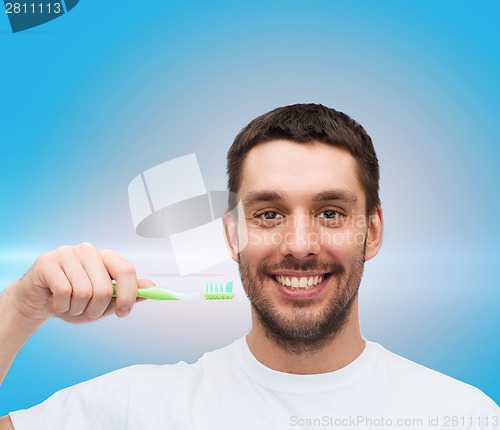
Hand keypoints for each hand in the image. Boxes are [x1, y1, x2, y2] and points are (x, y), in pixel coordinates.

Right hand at [10, 242, 152, 322]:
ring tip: (70, 306)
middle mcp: (88, 250)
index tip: (124, 312)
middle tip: (86, 312)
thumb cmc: (73, 300)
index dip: (129, 294)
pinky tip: (56, 302)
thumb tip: (152, 288)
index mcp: (105, 256)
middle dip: (96, 310)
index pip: (126, 270)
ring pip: (83, 292)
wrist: (38, 301)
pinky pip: (63, 292)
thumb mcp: (104, 301)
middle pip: (105, 288)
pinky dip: (61, 306)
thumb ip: (127, 294)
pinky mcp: (47, 262)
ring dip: (77, 310)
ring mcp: (67, 253)